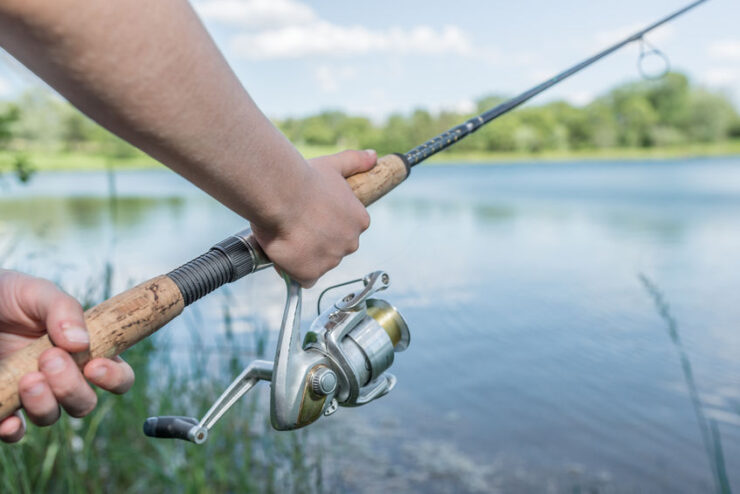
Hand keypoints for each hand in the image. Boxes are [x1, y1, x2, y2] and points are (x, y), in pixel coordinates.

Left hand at [0, 270, 134, 442]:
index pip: (117, 375)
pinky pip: (14, 431)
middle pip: (83, 401)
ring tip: (27, 379)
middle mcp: (63, 376)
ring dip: (44, 404)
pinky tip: (8, 420)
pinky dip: (13, 431)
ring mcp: (33, 392)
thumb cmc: (9, 296)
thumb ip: (63, 309)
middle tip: (49, 359)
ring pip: (51, 416)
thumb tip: (80, 343)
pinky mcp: (4, 404)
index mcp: (84, 350)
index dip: (114, 377)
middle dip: (71, 387)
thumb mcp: (37, 293)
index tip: (95, 366)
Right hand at [251, 149, 374, 286]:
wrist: (280, 194)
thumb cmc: (305, 179)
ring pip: (318, 263)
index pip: (346, 230)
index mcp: (359, 221)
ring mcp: (331, 260)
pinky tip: (284, 252)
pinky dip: (293, 270)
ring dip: (304, 255)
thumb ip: (356, 162)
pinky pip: (304, 278)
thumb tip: (373, 156)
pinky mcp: (311, 273)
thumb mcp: (335, 164)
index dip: (327, 225)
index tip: (312, 216)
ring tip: (287, 234)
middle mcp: (350, 243)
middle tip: (297, 225)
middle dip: (318, 242)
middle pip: (334, 249)